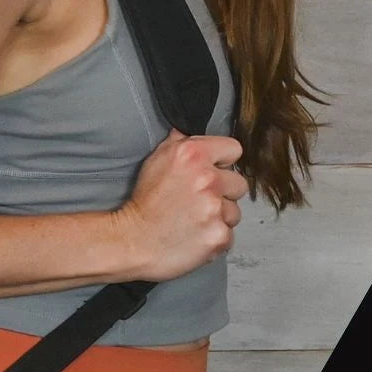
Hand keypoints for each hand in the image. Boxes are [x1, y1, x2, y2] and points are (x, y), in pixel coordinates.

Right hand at [113, 127, 248, 281]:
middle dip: (223, 192)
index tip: (211, 171)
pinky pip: (229, 234)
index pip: (234, 149)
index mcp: (193, 154)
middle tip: (199, 200)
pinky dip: (215, 236)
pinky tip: (196, 234)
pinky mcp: (220, 235)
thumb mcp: (155, 161)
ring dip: (220, 216)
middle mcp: (208, 179)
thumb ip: (179, 143)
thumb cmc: (143, 202)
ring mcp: (216, 209)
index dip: (222, 161)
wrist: (132, 240)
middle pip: (239, 183)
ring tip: (195, 219)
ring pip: (235, 211)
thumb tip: (188, 130)